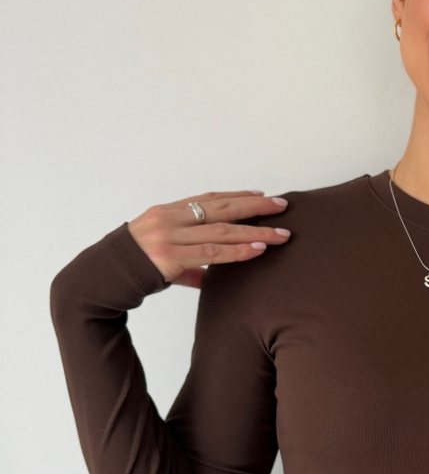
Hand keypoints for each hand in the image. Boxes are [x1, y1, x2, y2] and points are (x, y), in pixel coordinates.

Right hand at [128, 190, 291, 287]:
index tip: (262, 195)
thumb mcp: (161, 255)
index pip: (209, 198)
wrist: (103, 278)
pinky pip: (212, 252)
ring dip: (255, 232)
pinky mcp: (171, 256)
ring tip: (280, 234)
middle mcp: (170, 219)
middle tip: (282, 206)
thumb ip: (189, 262)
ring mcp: (170, 236)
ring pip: (222, 230)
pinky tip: (258, 249)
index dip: (237, 195)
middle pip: (221, 208)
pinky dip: (238, 250)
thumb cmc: (133, 267)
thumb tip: (211, 276)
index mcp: (167, 211)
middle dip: (254, 207)